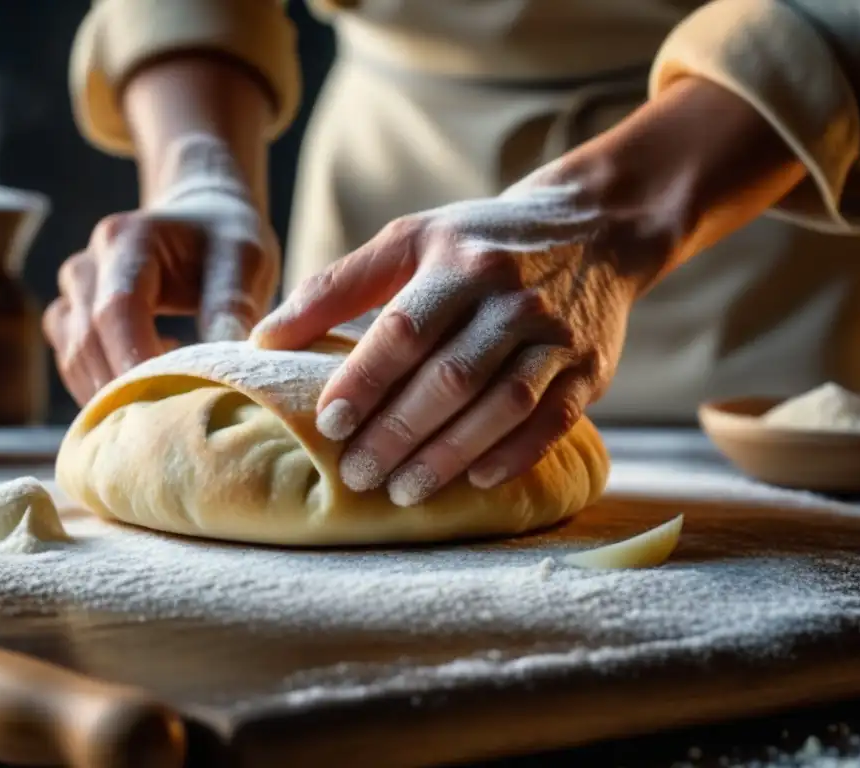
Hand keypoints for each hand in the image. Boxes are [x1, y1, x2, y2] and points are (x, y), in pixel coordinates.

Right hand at [44, 136, 278, 404]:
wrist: (202, 218)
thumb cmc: (226, 239)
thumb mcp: (245, 258)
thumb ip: (233, 303)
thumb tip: (224, 360)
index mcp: (126, 240)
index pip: (116, 310)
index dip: (136, 360)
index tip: (171, 399)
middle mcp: (87, 266)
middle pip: (87, 341)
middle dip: (126, 388)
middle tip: (173, 427)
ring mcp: (71, 295)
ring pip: (74, 360)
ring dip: (112, 394)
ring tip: (166, 411)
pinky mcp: (70, 322)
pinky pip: (74, 366)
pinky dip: (105, 389)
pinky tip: (150, 391)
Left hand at [252, 177, 666, 505]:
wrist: (593, 227)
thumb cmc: (480, 241)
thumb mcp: (409, 240)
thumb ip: (337, 286)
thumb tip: (266, 337)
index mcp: (459, 263)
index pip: (406, 329)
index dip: (365, 380)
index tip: (330, 423)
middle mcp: (511, 299)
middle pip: (451, 376)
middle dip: (399, 433)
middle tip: (358, 475)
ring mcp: (555, 336)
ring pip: (502, 405)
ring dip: (450, 454)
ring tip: (402, 491)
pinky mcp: (588, 369)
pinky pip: (554, 420)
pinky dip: (514, 454)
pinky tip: (474, 480)